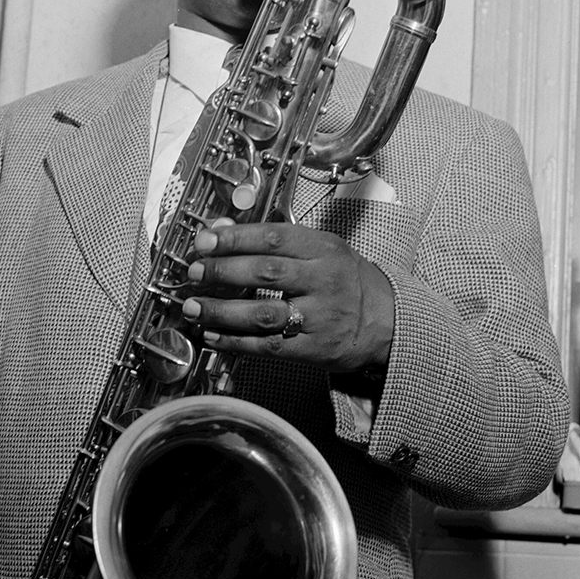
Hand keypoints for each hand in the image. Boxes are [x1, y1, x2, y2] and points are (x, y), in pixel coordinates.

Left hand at [180, 222, 393, 372]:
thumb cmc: (345, 280)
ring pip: (263, 313)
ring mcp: (320, 317)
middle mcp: (323, 281)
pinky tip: (214, 335)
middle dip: (223, 272)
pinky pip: (269, 346)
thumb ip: (272, 240)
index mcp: (323, 249)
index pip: (274, 238)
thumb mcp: (318, 248)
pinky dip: (237, 342)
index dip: (235, 238)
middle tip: (194, 272)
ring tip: (193, 308)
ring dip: (222, 311)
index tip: (204, 240)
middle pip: (266, 273)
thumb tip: (222, 230)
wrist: (385, 321)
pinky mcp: (314, 348)